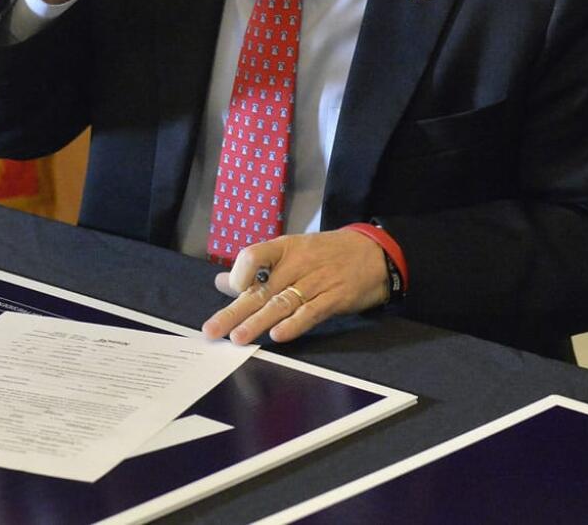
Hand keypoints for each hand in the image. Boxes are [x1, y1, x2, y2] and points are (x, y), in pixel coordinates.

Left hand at [201, 230, 389, 344]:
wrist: (375, 252)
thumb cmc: (327, 254)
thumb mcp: (292, 252)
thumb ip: (257, 269)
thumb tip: (221, 282)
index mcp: (284, 249)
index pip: (253, 256)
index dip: (239, 274)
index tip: (233, 291)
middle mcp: (297, 264)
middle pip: (260, 289)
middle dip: (234, 311)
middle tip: (211, 331)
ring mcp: (316, 281)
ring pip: (281, 303)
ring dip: (258, 322)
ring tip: (238, 338)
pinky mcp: (334, 298)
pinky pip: (311, 312)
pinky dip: (294, 324)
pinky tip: (278, 335)